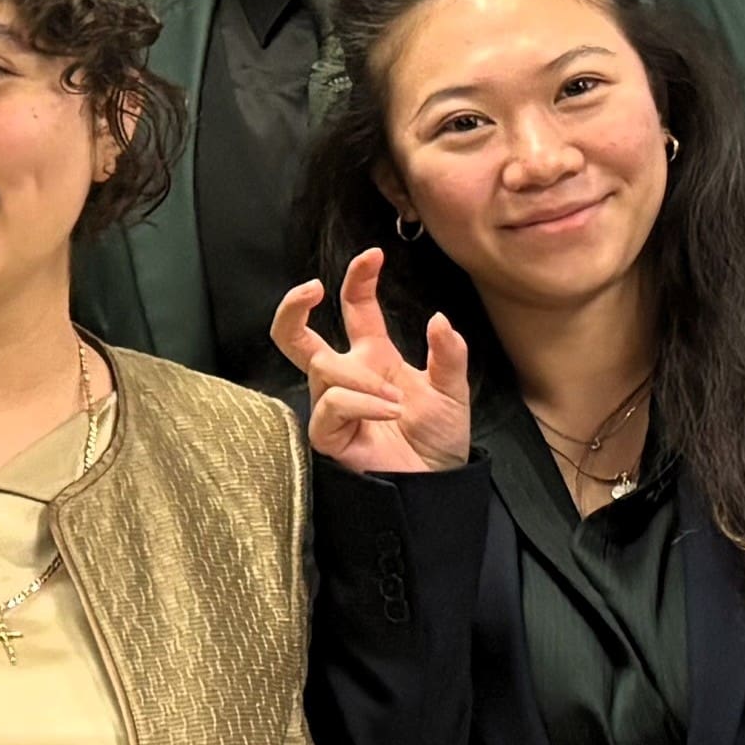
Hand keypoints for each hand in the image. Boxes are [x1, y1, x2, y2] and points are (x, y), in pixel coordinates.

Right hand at [273, 251, 469, 473]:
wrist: (435, 489)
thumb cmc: (438, 443)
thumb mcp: (453, 391)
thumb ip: (448, 354)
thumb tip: (438, 318)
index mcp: (373, 357)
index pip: (353, 307)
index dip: (358, 279)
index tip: (373, 256)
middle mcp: (346, 377)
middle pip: (294, 337)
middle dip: (292, 307)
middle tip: (311, 289)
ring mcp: (333, 406)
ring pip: (324, 368)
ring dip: (362, 378)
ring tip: (396, 400)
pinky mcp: (328, 435)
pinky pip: (331, 404)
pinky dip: (361, 401)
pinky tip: (388, 410)